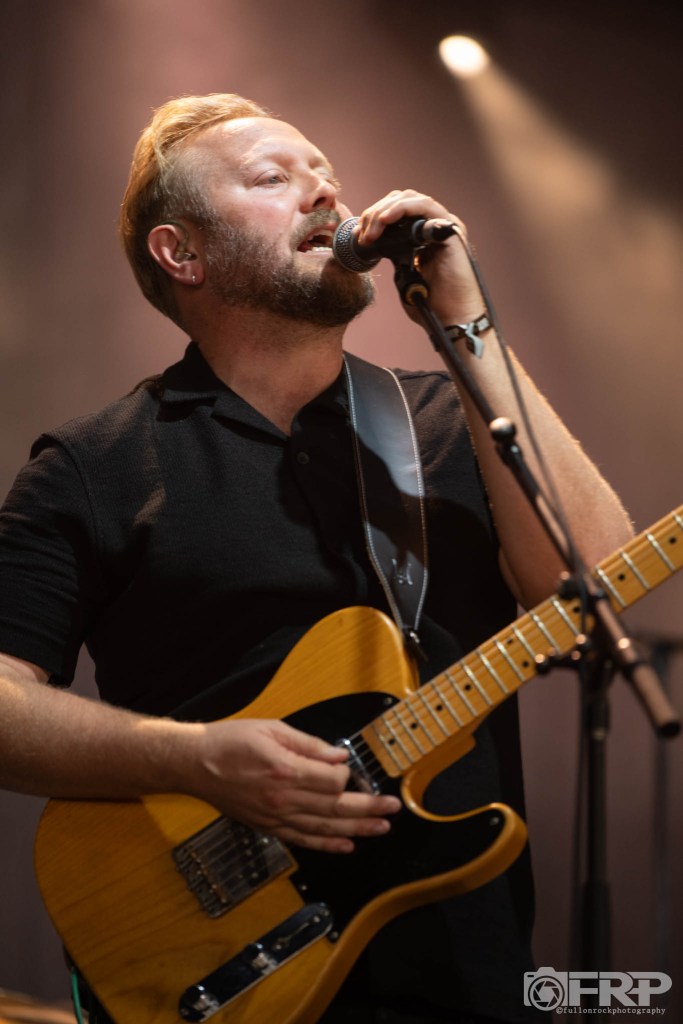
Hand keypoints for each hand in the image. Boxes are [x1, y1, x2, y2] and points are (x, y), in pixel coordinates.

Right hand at [192, 718, 401, 853]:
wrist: (195, 763)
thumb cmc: (231, 742)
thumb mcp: (272, 729)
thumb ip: (309, 745)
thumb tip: (339, 757)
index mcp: (285, 770)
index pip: (332, 781)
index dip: (349, 776)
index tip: (355, 769)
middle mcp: (282, 799)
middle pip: (335, 807)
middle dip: (368, 809)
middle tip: (393, 808)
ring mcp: (275, 817)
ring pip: (323, 827)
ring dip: (356, 829)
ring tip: (381, 828)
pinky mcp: (268, 826)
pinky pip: (302, 839)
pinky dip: (326, 844)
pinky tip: (346, 845)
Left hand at [355, 190, 483, 323]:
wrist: (452, 320)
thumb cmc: (432, 305)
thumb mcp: (403, 275)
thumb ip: (394, 255)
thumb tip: (373, 243)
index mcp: (425, 235)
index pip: (397, 211)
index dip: (374, 218)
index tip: (358, 236)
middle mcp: (435, 226)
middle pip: (401, 201)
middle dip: (375, 214)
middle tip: (362, 235)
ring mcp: (444, 226)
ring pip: (410, 199)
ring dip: (384, 212)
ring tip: (370, 231)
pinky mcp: (450, 230)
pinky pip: (425, 207)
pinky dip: (402, 208)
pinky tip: (385, 220)